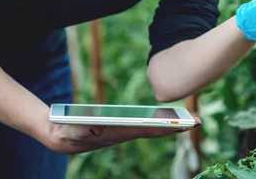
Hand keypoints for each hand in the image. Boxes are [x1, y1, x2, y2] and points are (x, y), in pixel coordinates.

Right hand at [42, 116, 201, 154]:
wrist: (57, 135)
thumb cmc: (64, 131)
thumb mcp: (71, 130)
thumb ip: (83, 129)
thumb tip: (100, 126)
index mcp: (116, 134)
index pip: (146, 130)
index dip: (165, 127)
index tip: (183, 124)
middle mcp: (123, 135)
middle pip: (154, 130)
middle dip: (176, 126)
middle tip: (198, 121)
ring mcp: (123, 132)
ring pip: (151, 128)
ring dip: (170, 125)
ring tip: (188, 120)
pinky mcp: (120, 128)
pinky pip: (143, 125)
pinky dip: (158, 122)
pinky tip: (167, 120)